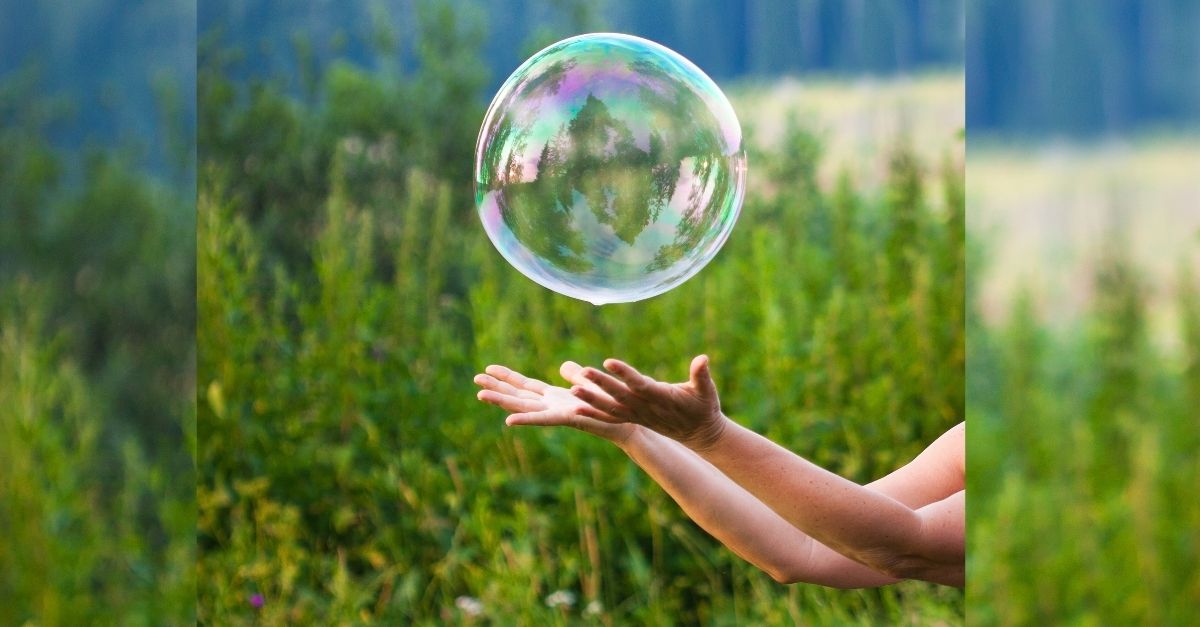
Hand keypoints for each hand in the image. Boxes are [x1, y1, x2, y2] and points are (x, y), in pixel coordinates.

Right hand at [474, 362, 639, 445]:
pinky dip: (526, 420)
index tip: (487, 369)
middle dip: (497, 389)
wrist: (630, 423)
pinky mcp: (568, 419)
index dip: (507, 378)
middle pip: (518, 396)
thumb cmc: (611, 405)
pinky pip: (544, 420)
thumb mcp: (588, 383)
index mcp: (555, 398)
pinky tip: (508, 421)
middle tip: (474, 380)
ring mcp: (557, 414)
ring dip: (503, 402)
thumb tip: (564, 367)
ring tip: (481, 395)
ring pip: (524, 408)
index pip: (526, 386)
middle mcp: (552, 406)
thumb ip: (574, 375)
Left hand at [570, 355, 727, 450]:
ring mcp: (638, 415)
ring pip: (611, 408)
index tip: (609, 361)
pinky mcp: (633, 419)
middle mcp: (646, 407)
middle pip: (620, 395)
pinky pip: (610, 417)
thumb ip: (701, 375)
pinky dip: (593, 414)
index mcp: (661, 397)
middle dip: (601, 384)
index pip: (639, 383)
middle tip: (582, 372)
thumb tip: (704, 358)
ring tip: (572, 390)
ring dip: (591, 400)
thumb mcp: (707, 391)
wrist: (699, 433)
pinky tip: (575, 409)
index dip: (624, 373)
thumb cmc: (704, 407)